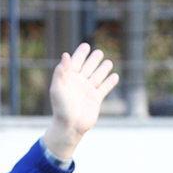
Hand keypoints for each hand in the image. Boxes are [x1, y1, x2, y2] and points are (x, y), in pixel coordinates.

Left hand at [42, 43, 119, 161]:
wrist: (70, 126)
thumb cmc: (61, 108)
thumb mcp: (57, 88)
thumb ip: (61, 71)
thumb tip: (65, 54)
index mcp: (69, 78)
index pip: (75, 62)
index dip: (80, 54)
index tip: (86, 45)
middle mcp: (79, 83)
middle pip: (88, 67)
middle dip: (93, 60)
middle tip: (98, 52)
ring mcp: (88, 91)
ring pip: (98, 76)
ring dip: (103, 69)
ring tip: (108, 62)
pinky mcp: (96, 99)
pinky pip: (105, 88)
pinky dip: (110, 82)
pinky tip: (115, 76)